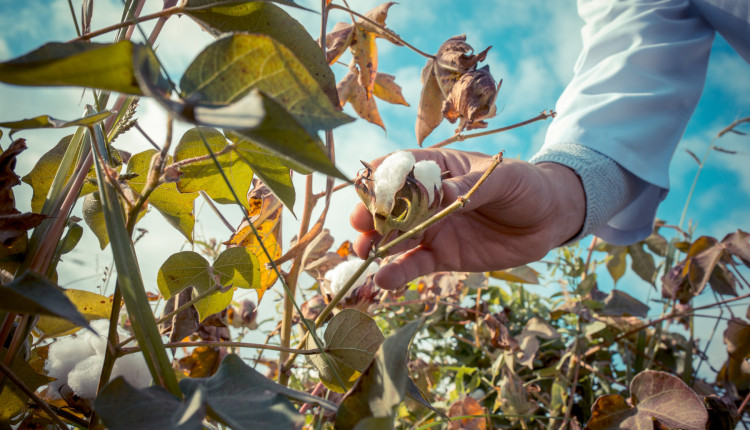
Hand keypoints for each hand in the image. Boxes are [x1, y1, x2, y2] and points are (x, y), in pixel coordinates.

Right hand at [350, 148, 584, 289]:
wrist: (547, 219)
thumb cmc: (524, 185)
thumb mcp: (502, 179)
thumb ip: (470, 187)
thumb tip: (443, 193)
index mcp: (436, 169)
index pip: (400, 169)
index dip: (381, 179)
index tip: (367, 191)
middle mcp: (426, 200)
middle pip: (389, 206)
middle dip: (371, 215)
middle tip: (361, 226)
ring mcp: (431, 229)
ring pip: (395, 238)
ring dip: (376, 246)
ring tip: (365, 255)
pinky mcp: (441, 256)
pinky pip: (414, 265)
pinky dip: (397, 273)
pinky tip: (383, 281)